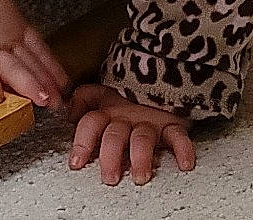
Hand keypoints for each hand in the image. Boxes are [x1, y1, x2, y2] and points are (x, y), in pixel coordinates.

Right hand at [0, 0, 69, 109]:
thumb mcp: (2, 6)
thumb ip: (11, 25)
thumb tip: (17, 35)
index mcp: (17, 27)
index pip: (41, 51)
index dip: (54, 69)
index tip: (64, 83)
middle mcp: (7, 40)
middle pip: (31, 64)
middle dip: (47, 83)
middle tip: (58, 99)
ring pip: (15, 69)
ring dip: (30, 86)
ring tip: (42, 99)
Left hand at [65, 84, 194, 185]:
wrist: (164, 75)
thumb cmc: (129, 93)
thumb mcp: (102, 93)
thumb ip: (82, 101)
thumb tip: (68, 112)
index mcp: (108, 112)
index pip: (90, 124)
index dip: (82, 143)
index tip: (76, 163)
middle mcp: (126, 119)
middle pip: (115, 136)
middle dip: (111, 157)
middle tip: (110, 177)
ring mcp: (150, 122)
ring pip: (142, 139)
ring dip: (141, 158)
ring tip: (140, 176)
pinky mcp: (172, 125)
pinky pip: (178, 136)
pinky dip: (183, 150)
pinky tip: (184, 164)